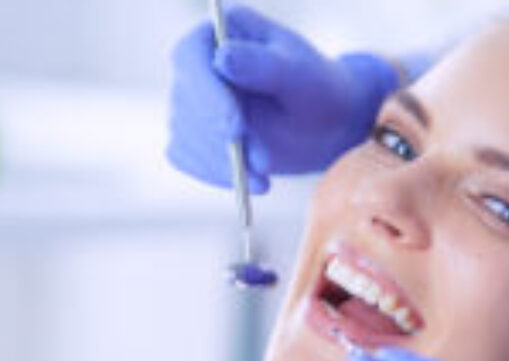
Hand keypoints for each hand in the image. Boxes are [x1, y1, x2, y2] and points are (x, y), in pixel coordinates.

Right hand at [167, 5, 398, 192]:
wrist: (324, 124)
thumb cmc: (316, 89)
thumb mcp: (299, 74)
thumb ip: (262, 64)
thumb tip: (223, 57)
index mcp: (220, 32)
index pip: (191, 57)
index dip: (207, 94)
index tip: (235, 130)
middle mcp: (196, 63)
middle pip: (185, 101)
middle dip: (221, 139)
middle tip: (263, 163)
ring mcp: (189, 100)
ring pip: (184, 134)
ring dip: (223, 161)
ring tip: (266, 173)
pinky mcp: (190, 134)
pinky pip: (186, 157)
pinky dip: (215, 174)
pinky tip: (249, 181)